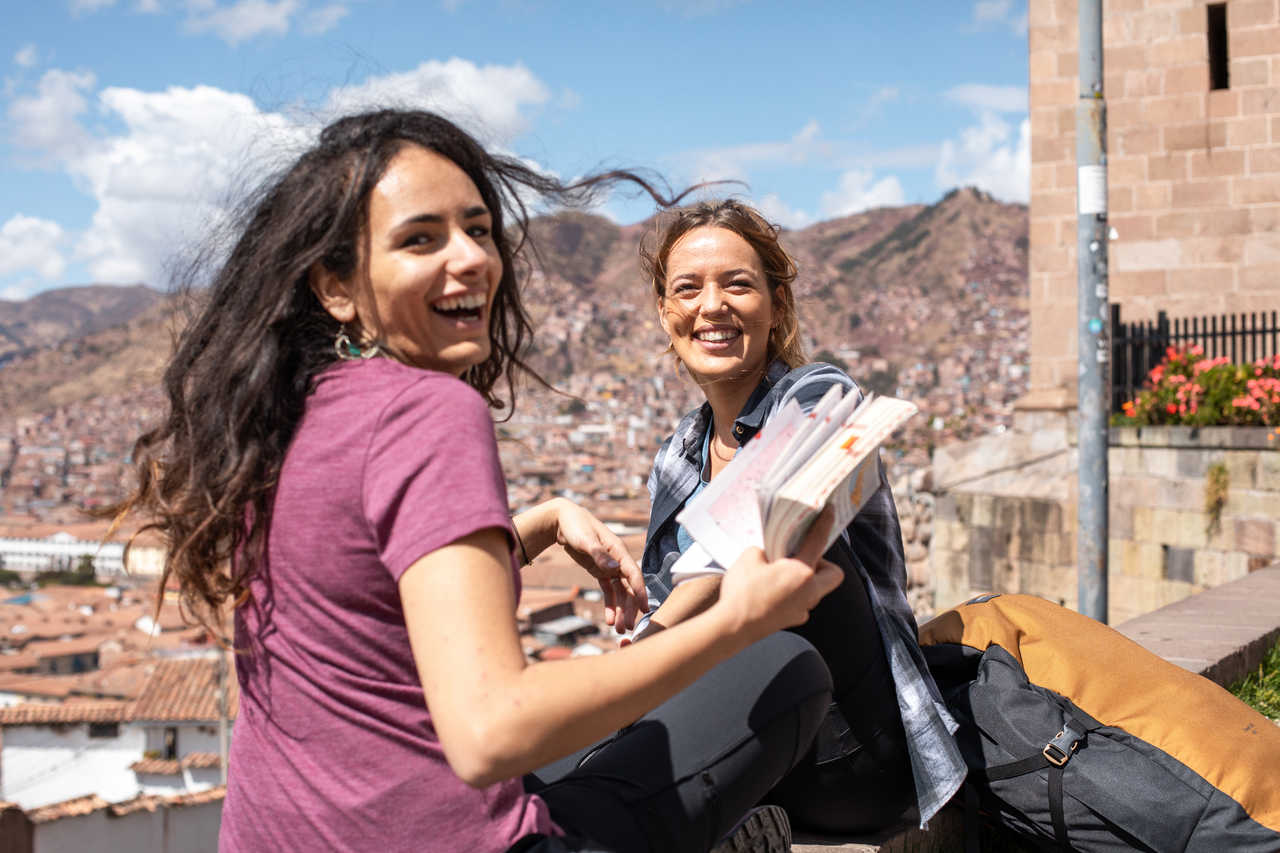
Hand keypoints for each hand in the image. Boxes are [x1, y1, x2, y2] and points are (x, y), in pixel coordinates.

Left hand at [552, 499, 648, 632]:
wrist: (562, 521)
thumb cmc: (575, 525)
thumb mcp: (585, 539)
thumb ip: (600, 554)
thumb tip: (615, 568)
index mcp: (619, 551)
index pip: (634, 574)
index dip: (640, 592)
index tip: (644, 609)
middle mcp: (618, 560)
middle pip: (629, 588)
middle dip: (629, 608)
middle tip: (627, 628)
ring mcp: (610, 567)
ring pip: (620, 592)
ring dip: (621, 610)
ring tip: (618, 628)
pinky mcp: (600, 572)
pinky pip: (609, 591)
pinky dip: (610, 605)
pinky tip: (610, 619)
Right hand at [717, 506, 842, 640]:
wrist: (733, 627)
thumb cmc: (743, 592)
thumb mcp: (749, 557)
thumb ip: (765, 550)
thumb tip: (769, 555)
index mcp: (801, 571)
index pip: (818, 541)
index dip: (825, 524)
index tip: (830, 512)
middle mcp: (809, 592)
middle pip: (833, 574)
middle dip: (824, 564)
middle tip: (804, 557)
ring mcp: (803, 609)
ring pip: (816, 590)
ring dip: (806, 580)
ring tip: (783, 573)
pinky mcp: (793, 620)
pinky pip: (800, 603)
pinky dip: (793, 595)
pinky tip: (774, 592)